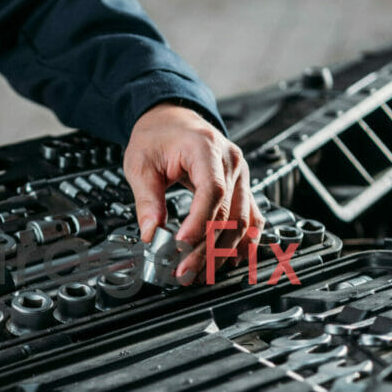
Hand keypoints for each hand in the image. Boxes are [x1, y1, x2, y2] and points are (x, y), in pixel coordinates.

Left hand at [124, 103, 263, 279]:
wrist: (171, 119)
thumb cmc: (158, 136)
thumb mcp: (141, 164)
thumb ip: (147, 200)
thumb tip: (151, 235)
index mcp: (206, 148)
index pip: (213, 191)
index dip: (199, 222)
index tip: (181, 244)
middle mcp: (232, 163)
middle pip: (229, 213)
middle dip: (207, 247)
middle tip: (185, 270)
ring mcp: (241, 177)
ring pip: (243, 222)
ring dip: (224, 251)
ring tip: (201, 272)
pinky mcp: (242, 189)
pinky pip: (251, 219)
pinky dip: (242, 243)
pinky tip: (228, 260)